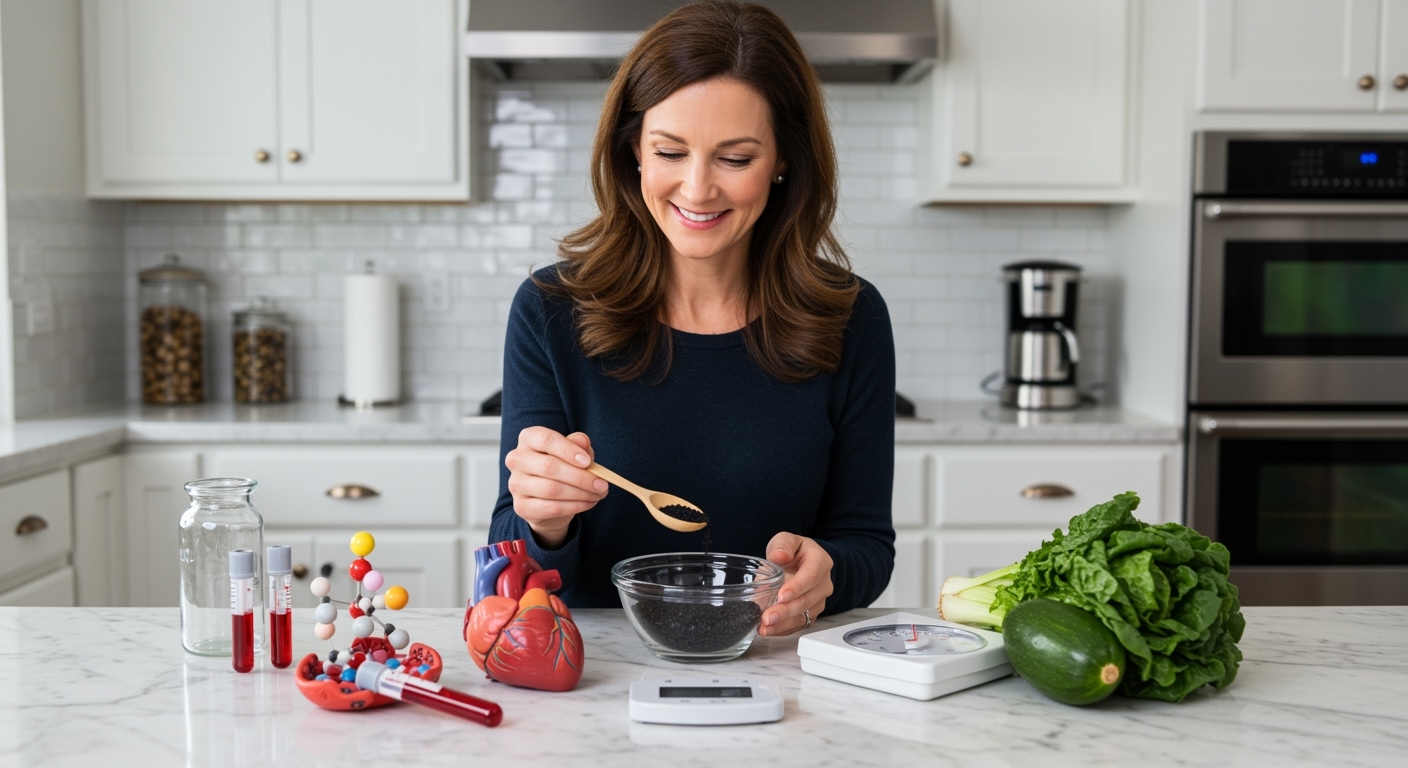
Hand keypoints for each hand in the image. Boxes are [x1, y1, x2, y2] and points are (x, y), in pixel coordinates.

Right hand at [505, 427, 608, 547]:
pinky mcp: (521, 506)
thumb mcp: (574, 452)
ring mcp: (516, 484)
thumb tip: (583, 441)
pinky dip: (574, 507)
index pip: (546, 440)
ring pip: (551, 489)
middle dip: (580, 477)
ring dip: (581, 494)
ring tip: (598, 494)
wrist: (548, 499)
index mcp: (528, 438)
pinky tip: (588, 503)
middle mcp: (517, 459)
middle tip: (602, 484)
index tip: (588, 462)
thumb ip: (578, 444)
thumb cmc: (562, 467)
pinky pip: (551, 508)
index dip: (568, 450)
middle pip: (549, 466)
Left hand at [758, 533, 833, 636]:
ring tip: (764, 627)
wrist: (802, 564)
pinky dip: (783, 629)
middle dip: (786, 610)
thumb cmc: (794, 552)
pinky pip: (799, 625)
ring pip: (804, 616)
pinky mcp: (811, 614)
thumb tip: (778, 556)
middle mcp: (823, 584)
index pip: (811, 576)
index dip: (797, 587)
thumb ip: (782, 545)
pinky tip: (768, 630)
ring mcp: (818, 601)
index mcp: (820, 562)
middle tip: (768, 617)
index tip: (781, 596)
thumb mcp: (787, 540)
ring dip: (783, 624)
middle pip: (807, 600)